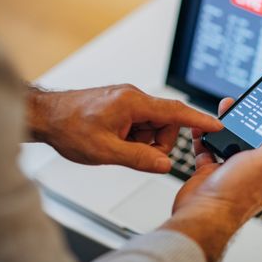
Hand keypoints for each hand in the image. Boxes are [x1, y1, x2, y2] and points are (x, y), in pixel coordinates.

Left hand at [26, 84, 221, 172]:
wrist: (44, 116)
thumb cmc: (68, 127)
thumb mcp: (106, 152)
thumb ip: (140, 158)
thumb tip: (165, 164)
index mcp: (133, 103)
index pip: (176, 111)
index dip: (199, 120)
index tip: (216, 125)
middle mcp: (133, 97)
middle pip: (166, 122)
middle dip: (158, 142)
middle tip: (137, 154)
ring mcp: (127, 101)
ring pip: (153, 125)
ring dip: (143, 141)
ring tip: (118, 147)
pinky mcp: (121, 106)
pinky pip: (140, 124)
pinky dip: (134, 137)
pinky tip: (115, 142)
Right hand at [163, 98, 261, 261]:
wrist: (201, 215)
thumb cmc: (235, 195)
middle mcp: (256, 172)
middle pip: (258, 137)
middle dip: (253, 118)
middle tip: (249, 101)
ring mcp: (233, 172)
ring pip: (233, 140)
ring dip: (228, 124)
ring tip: (225, 109)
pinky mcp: (213, 172)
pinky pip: (210, 148)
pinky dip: (206, 136)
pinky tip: (203, 127)